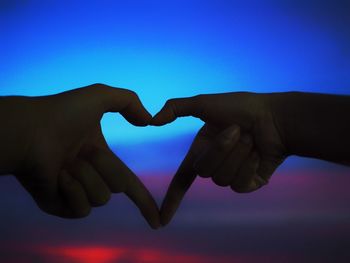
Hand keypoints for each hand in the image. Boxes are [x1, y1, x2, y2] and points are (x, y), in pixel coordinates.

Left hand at [2, 84, 159, 227]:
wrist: (28, 131)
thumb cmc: (60, 113)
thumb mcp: (99, 96)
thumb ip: (129, 101)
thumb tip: (148, 120)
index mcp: (101, 159)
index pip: (129, 183)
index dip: (144, 201)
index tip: (157, 221)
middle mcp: (90, 176)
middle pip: (119, 186)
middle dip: (104, 166)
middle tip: (82, 152)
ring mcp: (75, 192)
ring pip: (101, 198)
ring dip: (86, 176)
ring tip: (65, 163)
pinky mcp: (59, 206)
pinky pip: (82, 209)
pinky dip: (73, 190)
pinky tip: (59, 176)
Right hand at [151, 92, 287, 224]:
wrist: (276, 117)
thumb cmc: (242, 107)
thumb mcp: (205, 103)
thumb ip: (177, 107)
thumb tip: (153, 120)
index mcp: (201, 150)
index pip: (182, 179)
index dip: (172, 199)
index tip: (162, 220)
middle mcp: (215, 164)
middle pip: (204, 172)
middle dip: (220, 149)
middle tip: (237, 130)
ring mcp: (232, 175)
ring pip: (222, 180)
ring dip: (238, 155)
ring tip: (251, 138)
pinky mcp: (250, 183)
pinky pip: (240, 185)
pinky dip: (248, 166)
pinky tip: (259, 154)